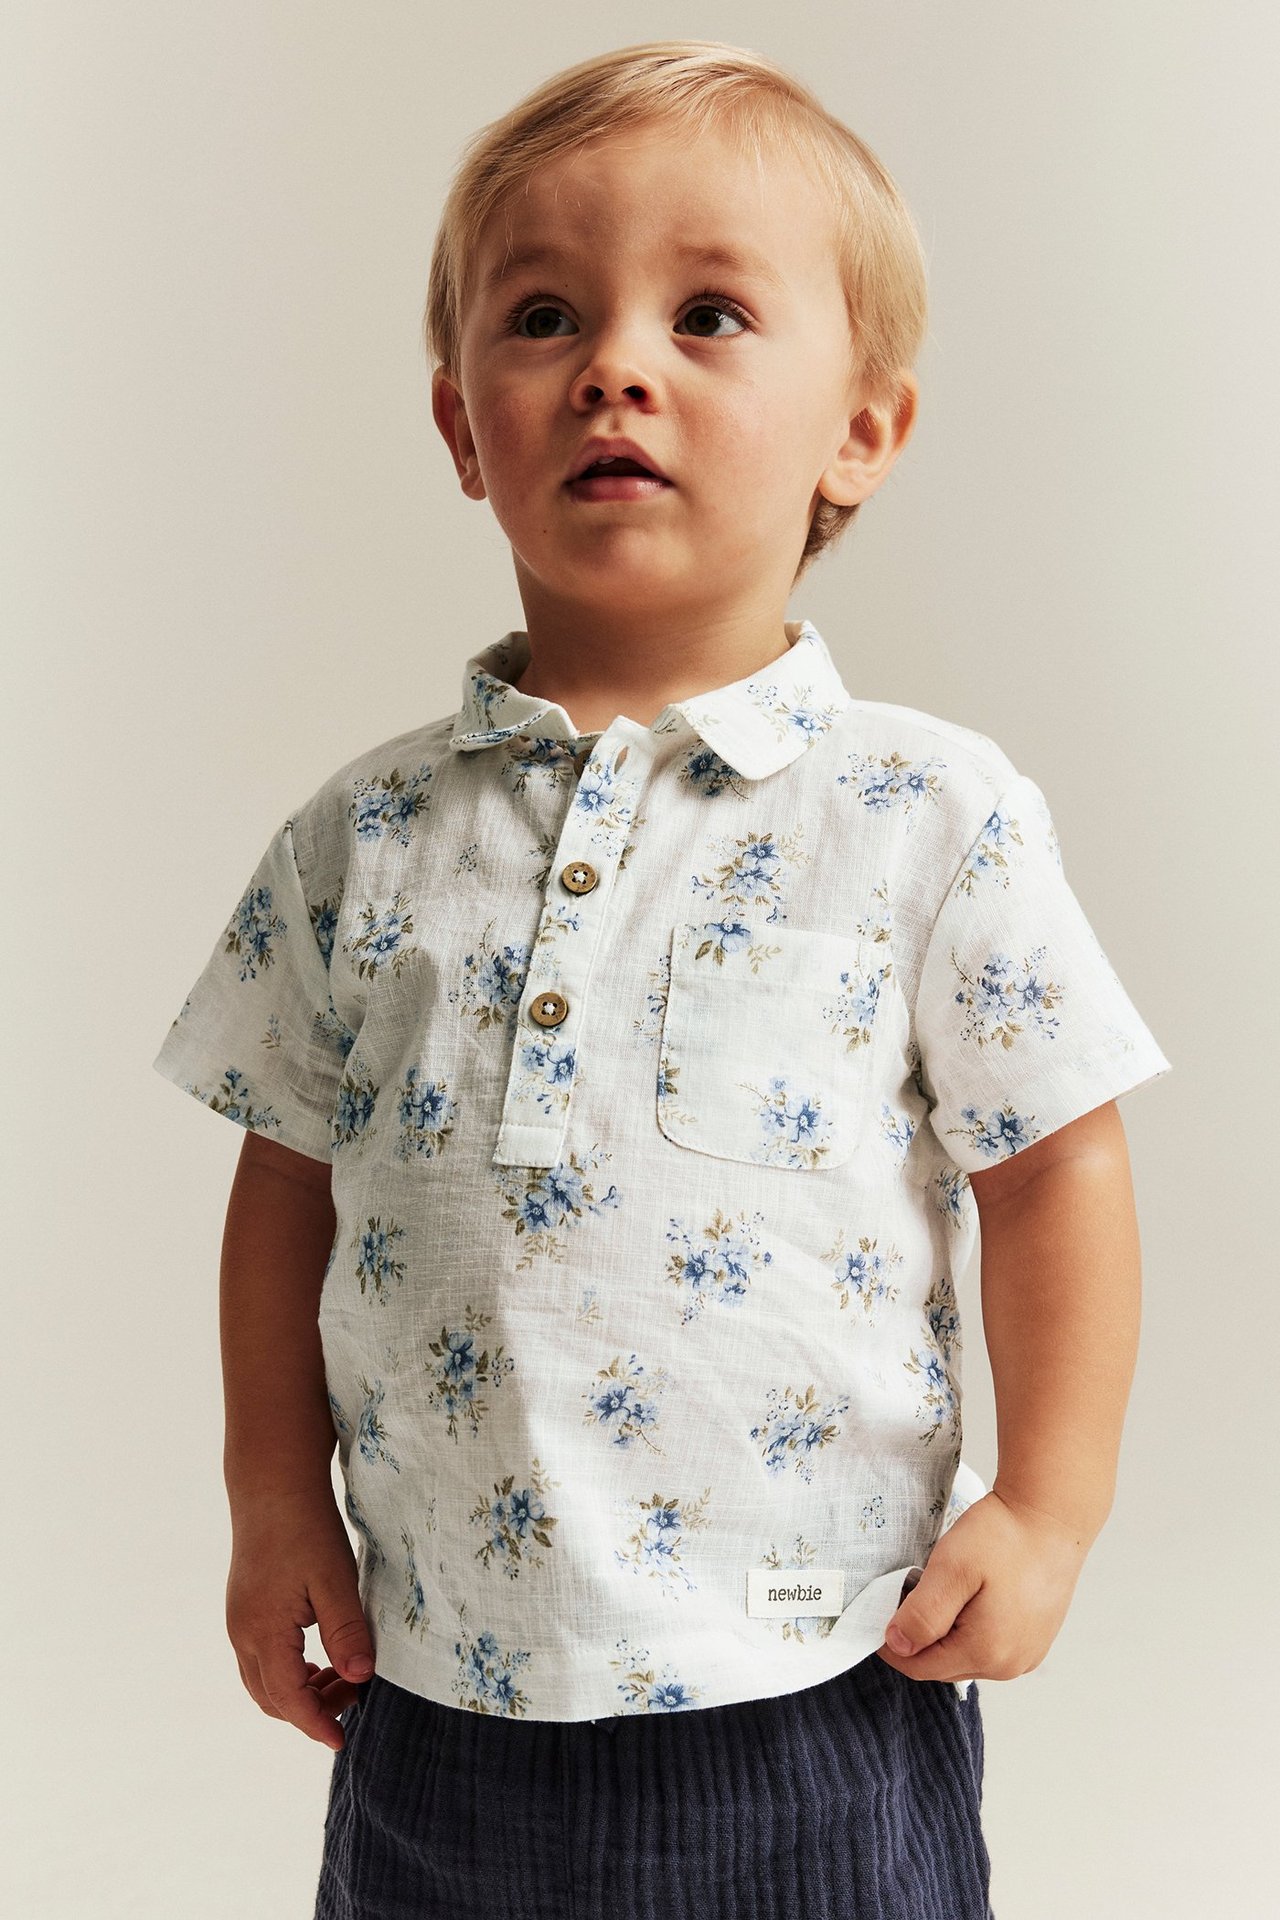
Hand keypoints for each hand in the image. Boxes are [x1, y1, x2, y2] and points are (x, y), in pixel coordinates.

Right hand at [225, 1490, 375, 1750]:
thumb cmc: (305, 1528)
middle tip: (355, 1698)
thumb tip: (360, 1678)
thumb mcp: (335, 1579)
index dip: (316, 1725)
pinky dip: (289, 1672)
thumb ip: (347, 1631)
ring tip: (342, 1678)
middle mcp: (242, 1633)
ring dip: (299, 1692)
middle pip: (271, 1698)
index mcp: (263, 1632)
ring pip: (263, 1681)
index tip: (342, 1741)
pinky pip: (261, 1659)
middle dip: (311, 1710)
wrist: (271, 1484)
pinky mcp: (245, 1609)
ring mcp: (239, 1621)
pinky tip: (321, 1657)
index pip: (289, 1701)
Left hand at [876, 1489, 1092, 1684]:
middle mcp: (1010, 1665)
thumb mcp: (951, 1569)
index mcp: (986, 1653)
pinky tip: (972, 1595)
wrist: (1052, 1516)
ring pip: (965, 1656)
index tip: (880, 1612)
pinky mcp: (1035, 1640)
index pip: (919, 1667)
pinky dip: (971, 1629)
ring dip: (946, 1633)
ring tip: (945, 1590)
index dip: (892, 1644)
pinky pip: (990, 1646)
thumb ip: (922, 1614)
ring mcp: (1027, 1654)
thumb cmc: (1004, 1537)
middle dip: (920, 1637)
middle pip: (943, 1664)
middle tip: (912, 1592)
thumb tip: (897, 1646)